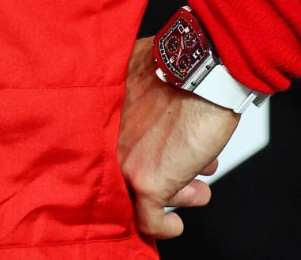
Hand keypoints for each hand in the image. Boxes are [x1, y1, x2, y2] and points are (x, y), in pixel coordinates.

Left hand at [118, 36, 239, 239]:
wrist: (200, 72)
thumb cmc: (177, 71)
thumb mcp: (141, 79)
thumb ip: (134, 98)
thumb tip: (147, 110)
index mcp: (102, 113)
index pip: (100, 151)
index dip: (129, 160)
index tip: (147, 165)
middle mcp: (108, 139)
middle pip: (127, 171)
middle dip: (165, 176)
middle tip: (186, 176)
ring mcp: (125, 161)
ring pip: (143, 194)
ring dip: (176, 193)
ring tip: (196, 184)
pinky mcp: (147, 182)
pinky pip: (150, 221)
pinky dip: (164, 228)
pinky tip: (175, 225)